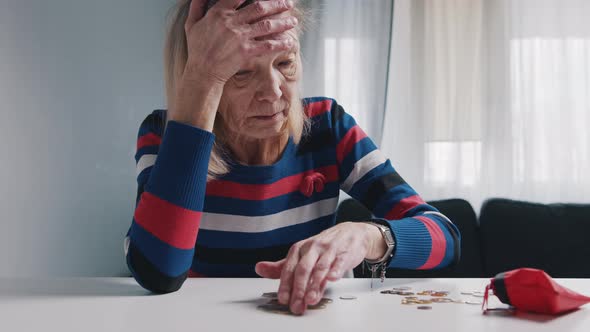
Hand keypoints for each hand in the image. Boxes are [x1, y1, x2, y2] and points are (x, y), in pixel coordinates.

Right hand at [183, 0, 297, 83]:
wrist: (202, 71)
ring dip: (282, 22)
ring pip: (267, 25)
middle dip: (277, 4)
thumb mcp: (192, 24)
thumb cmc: (197, 49)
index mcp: (219, 12)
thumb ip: (197, 6)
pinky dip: (280, 43)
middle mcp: (231, 22)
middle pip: (259, 7)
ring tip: (293, 21)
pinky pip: (267, 45)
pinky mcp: (246, 51)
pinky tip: (290, 41)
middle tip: (288, 3)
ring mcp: (240, 36)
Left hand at [255, 222, 386, 314]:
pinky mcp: (344, 253)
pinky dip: (335, 271)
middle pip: (303, 270)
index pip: (289, 269)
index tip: (283, 299)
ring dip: (314, 285)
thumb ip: (282, 266)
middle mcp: (312, 248)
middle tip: (297, 305)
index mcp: (299, 249)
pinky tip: (332, 279)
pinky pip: (338, 262)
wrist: (350, 233)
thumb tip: (259, 269)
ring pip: (319, 268)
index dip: (285, 285)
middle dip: (299, 289)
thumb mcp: (301, 254)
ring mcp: (328, 250)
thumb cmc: (324, 246)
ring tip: (310, 299)